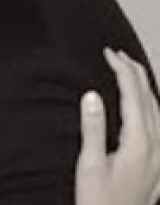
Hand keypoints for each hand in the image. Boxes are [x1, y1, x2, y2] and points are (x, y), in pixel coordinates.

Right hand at [76, 48, 159, 204]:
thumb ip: (93, 129)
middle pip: (150, 100)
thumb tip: (92, 96)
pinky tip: (148, 107)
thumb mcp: (90, 165)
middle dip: (135, 73)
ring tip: (135, 71)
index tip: (109, 54)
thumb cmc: (100, 201)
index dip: (122, 71)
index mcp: (139, 143)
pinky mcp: (159, 164)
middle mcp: (155, 147)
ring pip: (159, 111)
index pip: (133, 96)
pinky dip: (154, 106)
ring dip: (147, 87)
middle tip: (119, 54)